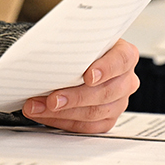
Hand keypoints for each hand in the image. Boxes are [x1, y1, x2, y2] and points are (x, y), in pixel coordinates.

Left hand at [21, 39, 138, 132]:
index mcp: (124, 54)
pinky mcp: (107, 119)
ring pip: (94, 112)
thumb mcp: (81, 38)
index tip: (88, 76)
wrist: (81, 60)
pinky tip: (47, 114)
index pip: (121, 60)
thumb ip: (74, 43)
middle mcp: (125, 79)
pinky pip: (87, 126)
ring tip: (39, 107)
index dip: (106, 68)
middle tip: (52, 99)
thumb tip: (48, 49)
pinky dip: (63, 121)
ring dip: (62, 112)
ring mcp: (118, 101)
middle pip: (105, 92)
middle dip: (74, 97)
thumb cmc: (83, 48)